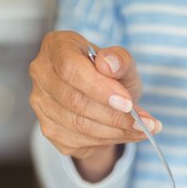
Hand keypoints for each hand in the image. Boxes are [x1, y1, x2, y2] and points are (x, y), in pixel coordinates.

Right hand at [29, 31, 161, 181]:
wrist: (106, 101)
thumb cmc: (112, 75)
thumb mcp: (123, 64)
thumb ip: (120, 60)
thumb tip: (109, 64)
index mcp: (56, 47)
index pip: (70, 69)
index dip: (99, 88)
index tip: (127, 103)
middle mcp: (42, 74)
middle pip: (75, 101)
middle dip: (115, 116)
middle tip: (144, 123)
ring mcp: (42, 104)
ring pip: (79, 125)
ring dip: (117, 131)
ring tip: (144, 129)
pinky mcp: (50, 129)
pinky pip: (81, 140)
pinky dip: (110, 140)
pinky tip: (129, 134)